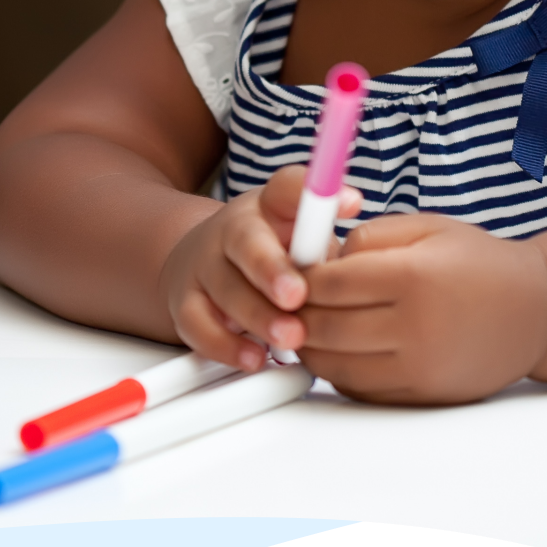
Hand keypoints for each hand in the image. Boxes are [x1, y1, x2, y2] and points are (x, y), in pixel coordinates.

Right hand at [159, 166, 360, 369]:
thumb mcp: (302, 235)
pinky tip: (254, 358)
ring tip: (291, 338)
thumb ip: (326, 244)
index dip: (318, 192)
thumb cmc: (271, 250)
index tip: (352, 203)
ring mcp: (204, 265)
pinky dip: (226, 346)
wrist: (203, 260)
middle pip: (248, 242)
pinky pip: (198, 326)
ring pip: (226, 288)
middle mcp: (231, 230)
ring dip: (259, 316)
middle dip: (273, 270)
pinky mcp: (185, 303)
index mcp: (269, 206)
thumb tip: (362, 256)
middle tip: (297, 296)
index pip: (289, 188)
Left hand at [296, 214, 546, 404]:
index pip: (331, 282)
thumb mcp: (428, 228)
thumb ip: (370, 236)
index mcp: (415, 276)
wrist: (536, 312)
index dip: (300, 276)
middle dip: (295, 313)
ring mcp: (419, 367)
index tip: (291, 270)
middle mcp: (416, 327)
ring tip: (305, 324)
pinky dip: (337, 369)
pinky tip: (337, 348)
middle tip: (285, 301)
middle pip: (326, 326)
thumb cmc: (480, 263)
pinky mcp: (421, 395)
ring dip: (310, 345)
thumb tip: (318, 259)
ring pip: (335, 364)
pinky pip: (358, 388)